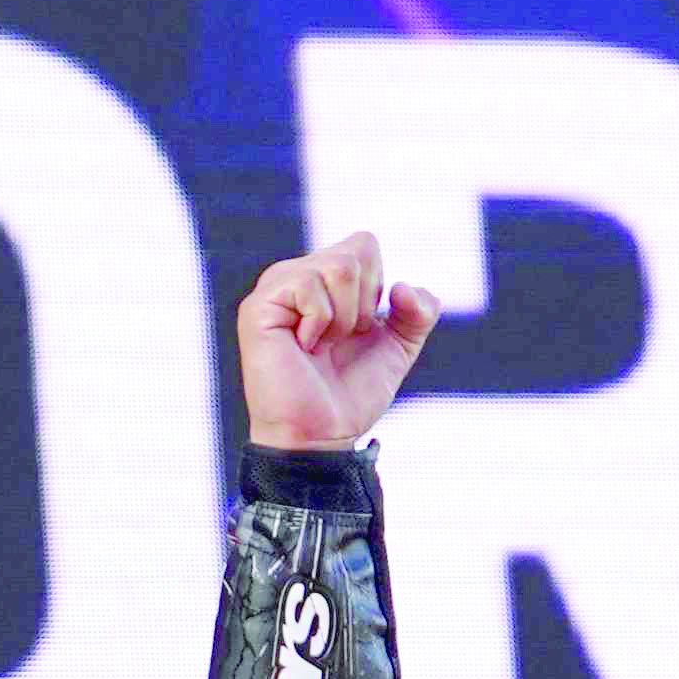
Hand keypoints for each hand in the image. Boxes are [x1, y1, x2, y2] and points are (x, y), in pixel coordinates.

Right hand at [240, 233, 438, 452]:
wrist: (323, 434)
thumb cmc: (351, 392)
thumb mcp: (400, 345)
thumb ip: (419, 311)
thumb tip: (402, 287)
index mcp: (323, 277)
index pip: (365, 244)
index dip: (377, 289)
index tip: (359, 329)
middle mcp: (296, 274)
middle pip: (358, 250)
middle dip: (365, 304)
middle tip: (338, 340)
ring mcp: (275, 287)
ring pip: (340, 266)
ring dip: (345, 318)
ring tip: (320, 345)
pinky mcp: (259, 306)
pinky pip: (310, 286)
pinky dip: (321, 323)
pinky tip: (302, 346)